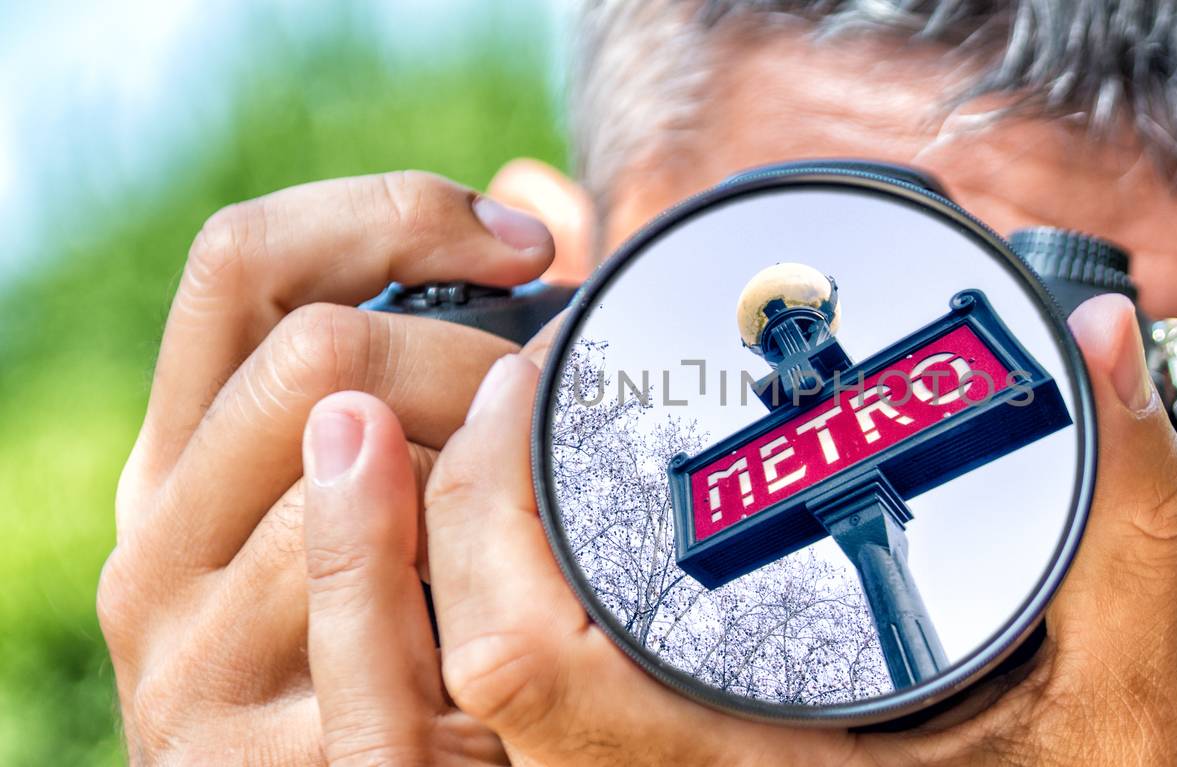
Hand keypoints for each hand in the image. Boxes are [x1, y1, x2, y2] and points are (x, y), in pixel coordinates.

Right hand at [98, 163, 584, 763]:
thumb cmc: (401, 650)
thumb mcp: (393, 502)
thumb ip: (431, 366)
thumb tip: (542, 196)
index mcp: (176, 466)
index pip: (240, 263)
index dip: (388, 214)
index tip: (526, 243)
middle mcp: (153, 549)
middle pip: (313, 354)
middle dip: (469, 355)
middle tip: (556, 402)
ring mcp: (189, 662)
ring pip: (354, 478)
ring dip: (480, 479)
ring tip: (534, 519)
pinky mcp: (257, 760)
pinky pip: (372, 624)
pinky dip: (460, 584)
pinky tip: (516, 588)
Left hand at [303, 292, 1176, 764]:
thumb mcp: (1116, 716)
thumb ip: (1125, 526)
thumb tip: (1114, 341)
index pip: (523, 663)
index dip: (484, 505)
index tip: (537, 376)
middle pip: (461, 662)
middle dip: (456, 500)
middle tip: (529, 381)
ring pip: (462, 700)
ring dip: (453, 559)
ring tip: (513, 436)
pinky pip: (513, 718)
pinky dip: (495, 617)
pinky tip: (540, 542)